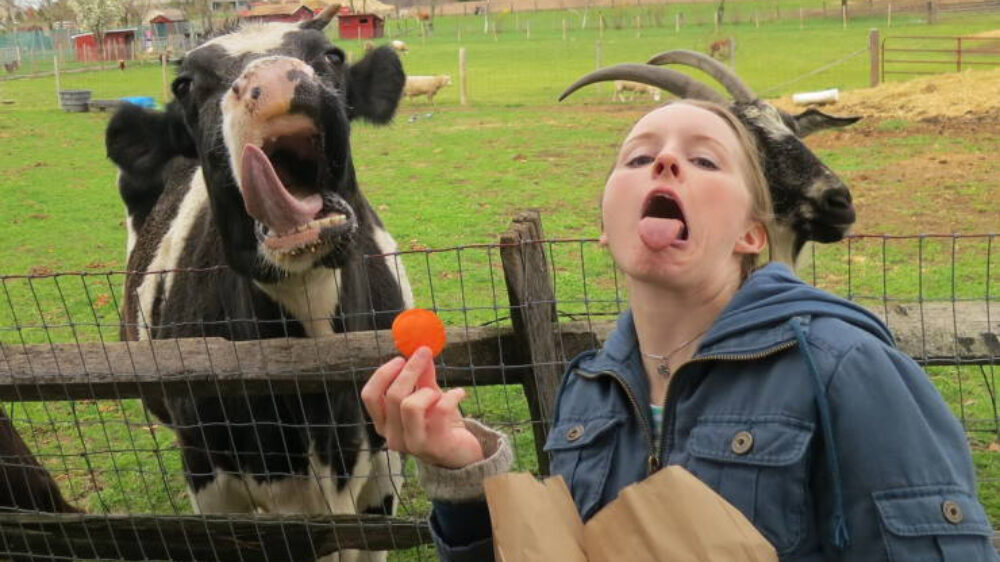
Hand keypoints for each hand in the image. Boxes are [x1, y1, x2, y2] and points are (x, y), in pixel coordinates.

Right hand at [361, 346, 484, 468]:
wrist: (461, 453)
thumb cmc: (440, 423)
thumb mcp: (428, 397)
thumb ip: (422, 377)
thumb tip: (421, 350)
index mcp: (384, 423)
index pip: (370, 396)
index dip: (383, 374)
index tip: (401, 359)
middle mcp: (393, 436)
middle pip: (393, 396)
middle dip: (410, 370)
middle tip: (425, 354)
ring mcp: (412, 444)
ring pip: (410, 406)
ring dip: (428, 391)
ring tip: (440, 393)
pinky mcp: (434, 446)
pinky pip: (440, 410)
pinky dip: (452, 396)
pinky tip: (459, 394)